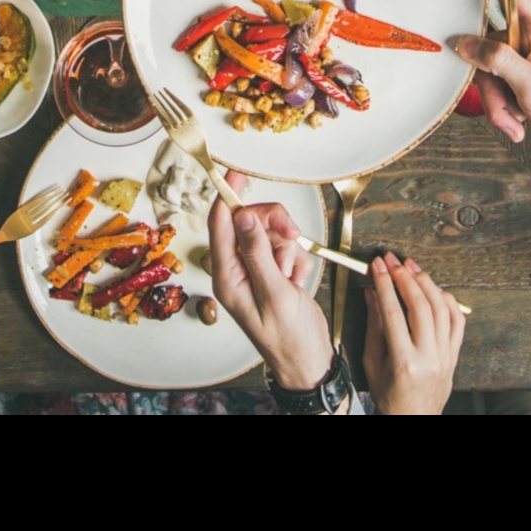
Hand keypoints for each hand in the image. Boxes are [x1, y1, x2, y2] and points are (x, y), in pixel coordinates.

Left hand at [207, 171, 330, 389]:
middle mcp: (237, 269)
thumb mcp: (275, 294)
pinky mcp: (273, 271)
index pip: (220, 223)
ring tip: (293, 276)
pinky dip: (297, 259)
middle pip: (250, 222)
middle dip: (274, 224)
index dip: (227, 194)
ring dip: (288, 247)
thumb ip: (258, 253)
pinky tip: (297, 281)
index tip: (236, 171)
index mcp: (227, 275)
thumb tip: (242, 216)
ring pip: (270, 232)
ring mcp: (255, 270)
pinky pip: (285, 246)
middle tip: (293, 234)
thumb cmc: (289, 338)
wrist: (309, 360)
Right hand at [361, 253, 464, 414]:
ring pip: (441, 309)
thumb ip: (374, 326)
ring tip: (412, 268)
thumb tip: (371, 294)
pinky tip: (435, 289)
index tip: (377, 266)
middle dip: (405, 278)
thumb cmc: (390, 397)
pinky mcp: (455, 355)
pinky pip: (457, 321)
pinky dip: (448, 301)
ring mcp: (445, 356)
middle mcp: (429, 357)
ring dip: (426, 283)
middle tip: (393, 261)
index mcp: (404, 362)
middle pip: (420, 307)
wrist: (414, 420)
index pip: (393, 313)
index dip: (384, 284)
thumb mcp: (372, 363)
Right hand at [455, 0, 530, 190]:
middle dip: (489, 79)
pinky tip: (517, 120)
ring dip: (496, 99)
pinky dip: (501, 105)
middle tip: (502, 104)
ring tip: (514, 119)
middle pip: (488, 42)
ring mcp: (526, 55)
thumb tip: (466, 43)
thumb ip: (500, 62)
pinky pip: (495, 82)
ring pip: (488, 68)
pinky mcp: (520, 73)